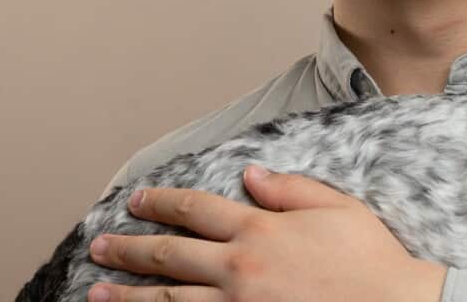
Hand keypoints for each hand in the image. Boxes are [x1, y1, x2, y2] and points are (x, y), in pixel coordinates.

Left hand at [86, 165, 447, 301]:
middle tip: (100, 247)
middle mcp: (239, 267)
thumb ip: (289, 189)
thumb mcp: (336, 207)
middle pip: (169, 255)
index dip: (161, 203)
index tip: (137, 201)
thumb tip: (252, 176)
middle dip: (129, 250)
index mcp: (260, 228)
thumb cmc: (369, 259)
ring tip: (97, 292)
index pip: (196, 209)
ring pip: (169, 301)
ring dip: (129, 295)